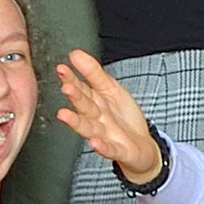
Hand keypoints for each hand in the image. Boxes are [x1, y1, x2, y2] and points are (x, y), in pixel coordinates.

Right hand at [54, 50, 164, 183]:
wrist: (141, 145)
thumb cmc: (122, 117)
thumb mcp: (111, 88)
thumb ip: (93, 72)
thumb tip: (76, 53)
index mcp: (94, 102)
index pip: (81, 88)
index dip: (71, 78)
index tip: (62, 68)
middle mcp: (95, 118)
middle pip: (84, 106)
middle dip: (75, 97)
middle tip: (66, 87)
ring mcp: (104, 135)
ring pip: (88, 128)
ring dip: (76, 122)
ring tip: (64, 115)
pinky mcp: (117, 150)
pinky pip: (108, 149)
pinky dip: (101, 147)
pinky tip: (94, 142)